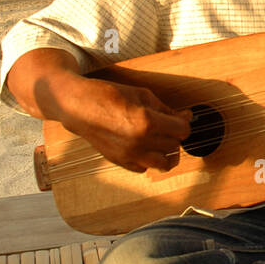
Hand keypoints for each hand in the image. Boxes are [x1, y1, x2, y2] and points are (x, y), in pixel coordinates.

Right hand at [57, 75, 192, 172]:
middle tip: (166, 126)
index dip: (183, 123)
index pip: (182, 131)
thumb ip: (166, 109)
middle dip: (173, 135)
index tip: (180, 119)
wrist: (78, 107)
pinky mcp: (120, 162)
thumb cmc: (108, 95)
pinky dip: (148, 160)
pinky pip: (144, 168)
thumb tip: (187, 116)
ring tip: (160, 141)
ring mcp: (129, 155)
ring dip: (166, 153)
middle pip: (174, 146)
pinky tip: (143, 147)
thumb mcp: (142, 95)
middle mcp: (139, 142)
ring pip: (164, 164)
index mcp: (147, 122)